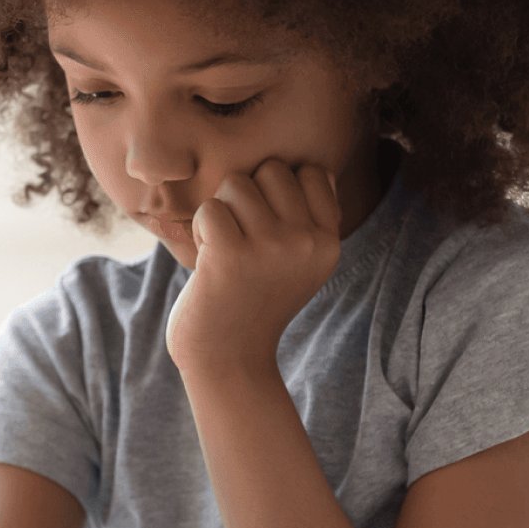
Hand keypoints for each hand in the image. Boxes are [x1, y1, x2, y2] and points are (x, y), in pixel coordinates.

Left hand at [165, 159, 342, 376]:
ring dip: (221, 212)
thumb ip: (310, 218)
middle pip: (271, 170)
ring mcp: (272, 248)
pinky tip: (208, 260)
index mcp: (328, 242)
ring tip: (225, 250)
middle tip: (240, 238)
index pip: (312, 171)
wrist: (227, 358)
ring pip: (236, 183)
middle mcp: (307, 243)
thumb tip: (315, 169)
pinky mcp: (231, 256)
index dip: (279, 189)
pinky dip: (200, 230)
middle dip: (246, 195)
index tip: (267, 226)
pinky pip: (210, 208)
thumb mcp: (300, 263)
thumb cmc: (254, 301)